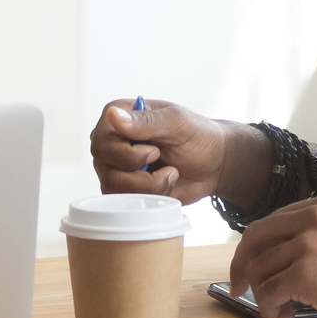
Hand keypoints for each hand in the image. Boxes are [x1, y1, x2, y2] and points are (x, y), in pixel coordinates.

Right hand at [89, 97, 231, 203]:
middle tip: (162, 160)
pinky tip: (165, 184)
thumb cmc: (197, 136)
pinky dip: (150, 196)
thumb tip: (112, 116)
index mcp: (118, 117)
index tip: (155, 150)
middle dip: (139, 171)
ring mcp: (116, 166)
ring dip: (149, 186)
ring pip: (112, 186)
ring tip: (170, 173)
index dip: (126, 153)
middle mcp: (112, 141)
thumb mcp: (177, 122)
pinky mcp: (125, 188)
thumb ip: (145, 121)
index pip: (101, 140)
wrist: (215, 163)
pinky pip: (123, 201)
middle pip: (103, 165)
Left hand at [229, 192, 316, 317]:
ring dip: (264, 296)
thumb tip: (274, 257)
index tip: (247, 269)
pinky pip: (268, 292)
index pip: (271, 222)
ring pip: (259, 270)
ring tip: (282, 312)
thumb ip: (314, 237)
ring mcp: (309, 242)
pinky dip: (270, 309)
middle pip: (255, 238)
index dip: (253, 248)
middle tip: (239, 290)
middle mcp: (314, 216)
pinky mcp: (306, 272)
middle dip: (241, 267)